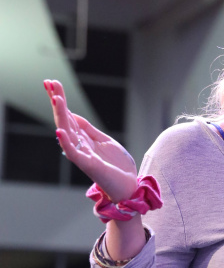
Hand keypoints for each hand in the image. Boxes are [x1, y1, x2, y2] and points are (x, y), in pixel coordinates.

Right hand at [44, 79, 137, 201]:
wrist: (129, 185)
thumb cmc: (117, 165)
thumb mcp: (104, 140)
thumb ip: (89, 130)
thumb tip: (73, 115)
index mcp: (83, 138)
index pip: (68, 115)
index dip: (60, 100)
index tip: (52, 83)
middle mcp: (79, 145)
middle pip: (65, 119)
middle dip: (57, 101)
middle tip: (49, 82)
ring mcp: (82, 154)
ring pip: (67, 132)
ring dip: (61, 115)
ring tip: (56, 98)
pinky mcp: (88, 165)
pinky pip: (73, 153)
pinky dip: (66, 142)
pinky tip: (59, 131)